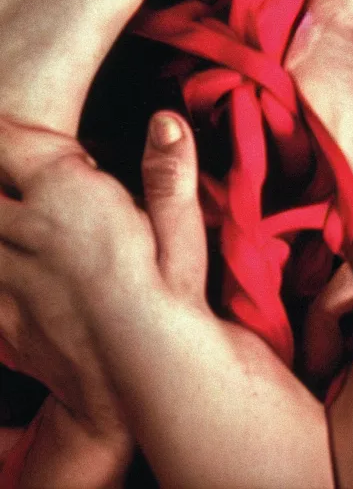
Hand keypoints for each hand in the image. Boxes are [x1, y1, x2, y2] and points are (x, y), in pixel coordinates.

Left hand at [0, 122, 135, 487]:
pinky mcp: (5, 322)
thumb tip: (164, 120)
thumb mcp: (181, 231)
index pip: (10, 142)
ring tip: (22, 226)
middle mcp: (27, 233)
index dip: (14, 133)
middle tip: (19, 179)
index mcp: (66, 198)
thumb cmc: (170, 303)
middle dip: (1, 177)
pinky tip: (20, 272)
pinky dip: (1, 272)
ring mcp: (9, 281)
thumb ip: (167, 172)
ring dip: (1, 224)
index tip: (30, 138)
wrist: (147, 385)